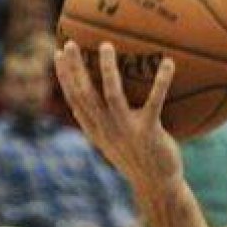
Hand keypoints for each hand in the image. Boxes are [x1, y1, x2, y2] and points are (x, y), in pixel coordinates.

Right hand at [53, 41, 181, 198]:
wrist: (157, 185)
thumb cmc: (138, 161)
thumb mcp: (113, 143)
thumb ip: (100, 124)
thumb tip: (85, 105)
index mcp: (96, 129)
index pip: (73, 98)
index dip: (64, 76)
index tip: (58, 53)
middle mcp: (106, 128)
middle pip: (84, 93)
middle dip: (76, 67)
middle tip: (71, 42)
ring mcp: (126, 130)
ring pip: (111, 94)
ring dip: (107, 69)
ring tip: (106, 45)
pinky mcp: (149, 131)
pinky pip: (154, 101)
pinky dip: (161, 81)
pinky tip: (169, 63)